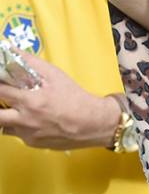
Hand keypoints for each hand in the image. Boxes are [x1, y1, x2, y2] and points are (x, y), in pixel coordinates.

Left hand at [0, 53, 120, 149]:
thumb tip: (11, 51)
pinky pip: (18, 134)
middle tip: (4, 98)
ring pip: (3, 126)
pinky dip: (21, 126)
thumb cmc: (76, 99)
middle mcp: (25, 120)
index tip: (1, 82)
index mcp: (29, 101)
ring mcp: (28, 134)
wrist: (94, 123)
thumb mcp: (55, 75)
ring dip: (7, 117)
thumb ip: (30, 62)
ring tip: (18, 109)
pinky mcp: (33, 143)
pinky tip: (34, 120)